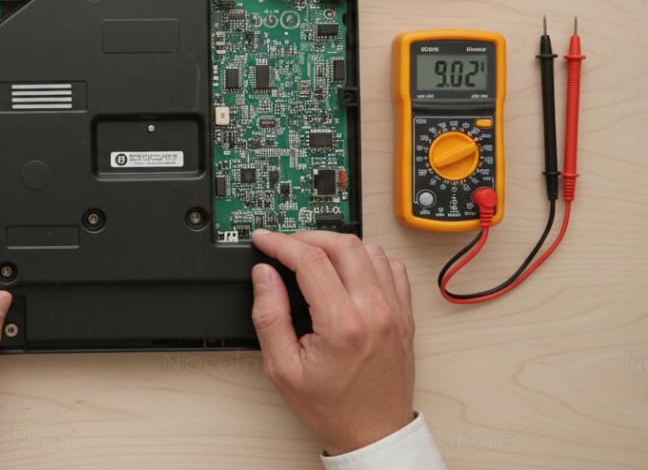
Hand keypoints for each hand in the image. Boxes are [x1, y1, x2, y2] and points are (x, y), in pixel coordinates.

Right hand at [249, 230, 415, 455]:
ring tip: (315, 256)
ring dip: (338, 245)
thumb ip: (269, 316)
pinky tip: (349, 270)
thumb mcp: (282, 368)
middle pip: (343, 244)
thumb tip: (264, 275)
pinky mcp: (405, 315)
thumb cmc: (332, 407)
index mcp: (343, 325)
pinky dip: (367, 259)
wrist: (372, 432)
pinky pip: (391, 268)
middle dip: (308, 237)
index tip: (265, 240)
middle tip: (286, 245)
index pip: (311, 260)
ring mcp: (395, 312)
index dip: (281, 243)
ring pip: (370, 250)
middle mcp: (375, 312)